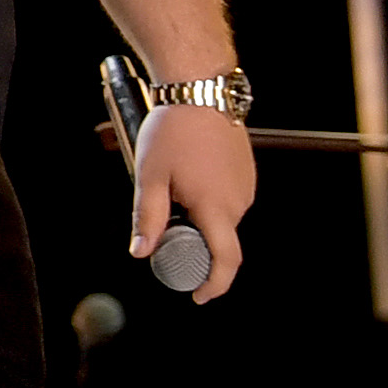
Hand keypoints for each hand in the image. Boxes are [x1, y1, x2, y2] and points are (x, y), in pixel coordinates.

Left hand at [131, 103, 255, 300]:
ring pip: (221, 219)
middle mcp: (239, 202)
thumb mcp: (150, 176)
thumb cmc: (173, 131)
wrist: (200, 90)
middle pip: (218, 241)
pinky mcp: (246, 174)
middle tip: (164, 232)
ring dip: (198, 219)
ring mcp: (246, 188)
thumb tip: (141, 252)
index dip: (214, 285)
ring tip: (172, 190)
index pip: (225, 261)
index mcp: (217, 208)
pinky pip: (226, 200)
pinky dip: (207, 202)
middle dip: (193, 244)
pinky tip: (187, 179)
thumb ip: (148, 218)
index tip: (198, 297)